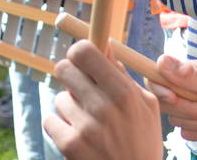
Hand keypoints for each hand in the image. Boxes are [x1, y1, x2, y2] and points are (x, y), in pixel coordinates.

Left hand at [44, 40, 163, 159]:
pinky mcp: (69, 145)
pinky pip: (50, 120)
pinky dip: (60, 126)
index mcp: (123, 92)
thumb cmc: (143, 143)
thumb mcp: (147, 106)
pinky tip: (76, 134)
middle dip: (71, 76)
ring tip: (86, 121)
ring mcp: (84, 127)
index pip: (84, 51)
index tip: (82, 59)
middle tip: (80, 88)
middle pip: (63, 69)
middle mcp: (102, 107)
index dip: (79, 52)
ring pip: (59, 98)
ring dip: (69, 107)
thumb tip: (106, 50)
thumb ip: (125, 77)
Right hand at [148, 56, 196, 147]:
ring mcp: (194, 106)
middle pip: (167, 102)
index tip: (173, 98)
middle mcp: (190, 87)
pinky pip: (186, 133)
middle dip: (192, 110)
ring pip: (177, 120)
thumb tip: (162, 61)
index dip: (162, 89)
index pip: (159, 75)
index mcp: (193, 71)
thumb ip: (190, 76)